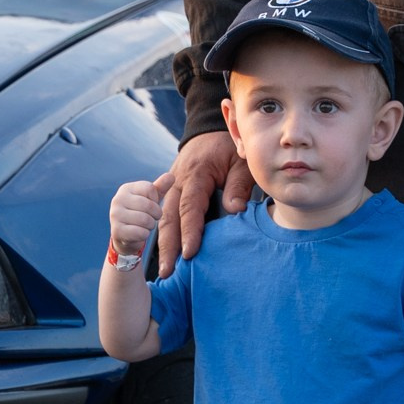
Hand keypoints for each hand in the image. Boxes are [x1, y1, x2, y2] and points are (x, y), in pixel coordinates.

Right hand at [108, 174, 170, 260]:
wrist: (126, 236)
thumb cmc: (141, 213)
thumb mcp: (151, 199)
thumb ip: (160, 187)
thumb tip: (171, 176)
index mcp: (126, 189)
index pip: (149, 188)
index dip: (156, 199)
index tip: (152, 205)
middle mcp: (117, 199)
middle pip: (148, 205)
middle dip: (155, 214)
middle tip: (152, 218)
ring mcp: (115, 215)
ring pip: (145, 220)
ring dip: (150, 225)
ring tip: (145, 225)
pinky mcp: (116, 231)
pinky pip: (140, 232)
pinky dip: (144, 234)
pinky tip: (139, 233)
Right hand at [157, 130, 254, 271]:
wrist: (210, 131)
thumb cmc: (229, 147)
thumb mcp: (241, 161)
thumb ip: (238, 185)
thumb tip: (234, 210)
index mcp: (195, 174)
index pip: (190, 207)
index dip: (189, 232)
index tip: (189, 254)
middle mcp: (176, 182)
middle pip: (167, 217)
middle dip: (167, 247)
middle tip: (168, 272)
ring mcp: (171, 187)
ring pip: (163, 218)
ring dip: (163, 244)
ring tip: (166, 270)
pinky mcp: (172, 192)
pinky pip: (165, 215)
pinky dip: (166, 234)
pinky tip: (168, 253)